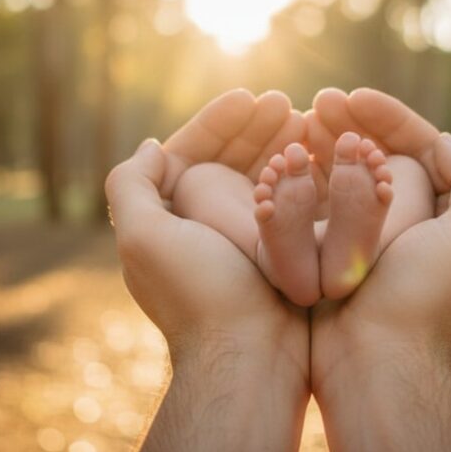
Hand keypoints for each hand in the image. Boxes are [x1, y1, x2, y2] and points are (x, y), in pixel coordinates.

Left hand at [105, 89, 309, 450]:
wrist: (250, 355)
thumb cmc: (198, 294)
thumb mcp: (143, 237)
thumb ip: (131, 185)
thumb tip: (151, 147)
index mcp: (168, 217)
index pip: (190, 152)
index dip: (218, 121)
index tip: (250, 97)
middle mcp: (203, 226)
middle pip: (228, 160)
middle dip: (255, 128)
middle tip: (289, 104)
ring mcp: (242, 239)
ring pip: (261, 177)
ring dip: (281, 145)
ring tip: (309, 121)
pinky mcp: (277, 252)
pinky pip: (288, 202)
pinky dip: (300, 176)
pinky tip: (319, 156)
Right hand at [307, 88, 450, 451]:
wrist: (374, 359)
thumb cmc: (425, 296)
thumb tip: (442, 141)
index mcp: (444, 210)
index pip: (419, 144)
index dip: (389, 115)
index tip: (354, 96)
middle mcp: (407, 220)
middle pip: (378, 153)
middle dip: (351, 123)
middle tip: (319, 102)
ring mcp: (366, 236)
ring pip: (345, 173)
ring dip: (325, 143)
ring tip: (299, 121)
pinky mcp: (332, 251)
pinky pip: (318, 202)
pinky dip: (305, 177)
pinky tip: (287, 157)